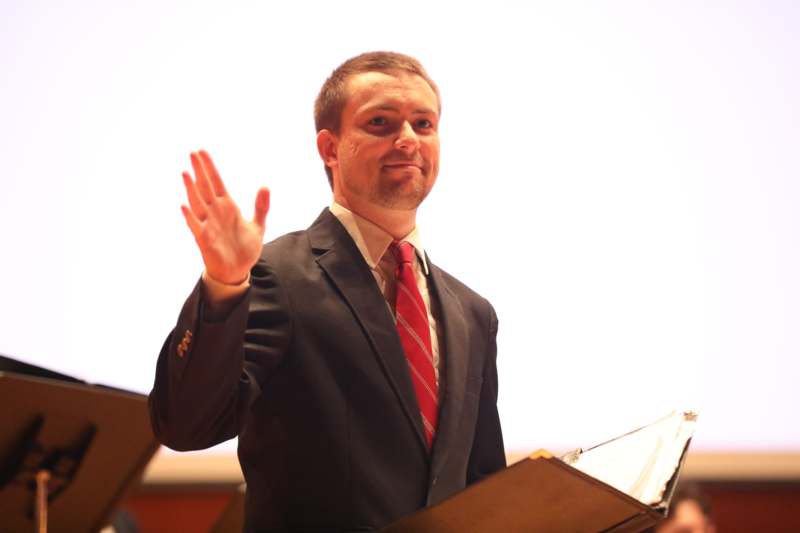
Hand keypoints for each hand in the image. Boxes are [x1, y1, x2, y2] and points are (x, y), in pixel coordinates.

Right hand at [180, 150, 269, 284]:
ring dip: (191, 189)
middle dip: (199, 171)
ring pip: (198, 203)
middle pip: (205, 188)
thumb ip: (261, 206)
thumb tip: (265, 186)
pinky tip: (184, 206)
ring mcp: (208, 225)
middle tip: (192, 153)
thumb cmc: (244, 248)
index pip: (216, 183)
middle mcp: (215, 213)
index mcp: (227, 207)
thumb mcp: (257, 226)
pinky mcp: (205, 240)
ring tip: (186, 173)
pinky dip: (190, 217)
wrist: (238, 271)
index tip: (202, 152)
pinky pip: (196, 226)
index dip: (210, 168)